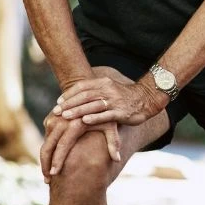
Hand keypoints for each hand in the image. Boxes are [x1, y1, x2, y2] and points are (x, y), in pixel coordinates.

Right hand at [40, 111, 119, 182]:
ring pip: (45, 142)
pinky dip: (47, 150)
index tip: (54, 175)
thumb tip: (117, 159)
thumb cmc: (105, 112)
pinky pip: (46, 137)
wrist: (93, 94)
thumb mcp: (111, 125)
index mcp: (74, 123)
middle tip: (48, 181)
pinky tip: (50, 162)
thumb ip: (113, 142)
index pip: (63, 146)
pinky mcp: (51, 118)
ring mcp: (54, 118)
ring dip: (45, 159)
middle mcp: (61, 120)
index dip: (57, 161)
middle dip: (46, 165)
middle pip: (48, 146)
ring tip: (48, 175)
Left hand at [53, 65, 167, 126]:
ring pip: (93, 105)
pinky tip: (85, 121)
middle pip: (85, 95)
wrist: (147, 99)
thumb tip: (77, 97)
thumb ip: (95, 92)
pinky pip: (106, 115)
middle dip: (69, 103)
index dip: (69, 94)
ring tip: (65, 116)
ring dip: (78, 110)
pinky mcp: (121, 112)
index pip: (83, 86)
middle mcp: (108, 90)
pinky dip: (95, 118)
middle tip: (57, 111)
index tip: (58, 101)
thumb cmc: (125, 96)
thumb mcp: (110, 89)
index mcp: (104, 83)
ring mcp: (115, 101)